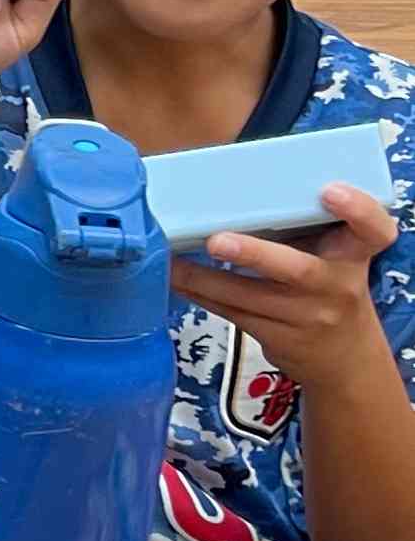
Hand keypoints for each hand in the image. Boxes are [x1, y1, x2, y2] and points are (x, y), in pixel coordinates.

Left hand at [171, 183, 401, 391]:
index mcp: (353, 254)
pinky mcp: (278, 337)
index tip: (330, 190)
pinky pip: (231, 313)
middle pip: (298, 269)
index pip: (373, 230)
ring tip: (166, 259)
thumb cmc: (328, 286)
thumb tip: (236, 182)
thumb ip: (307, 226)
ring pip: (246, 296)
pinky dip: (199, 293)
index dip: (357, 210)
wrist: (344, 358)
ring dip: (201, 277)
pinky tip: (174, 278)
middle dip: (254, 255)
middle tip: (216, 241)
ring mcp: (306, 316)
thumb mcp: (335, 256)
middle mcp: (335, 285)